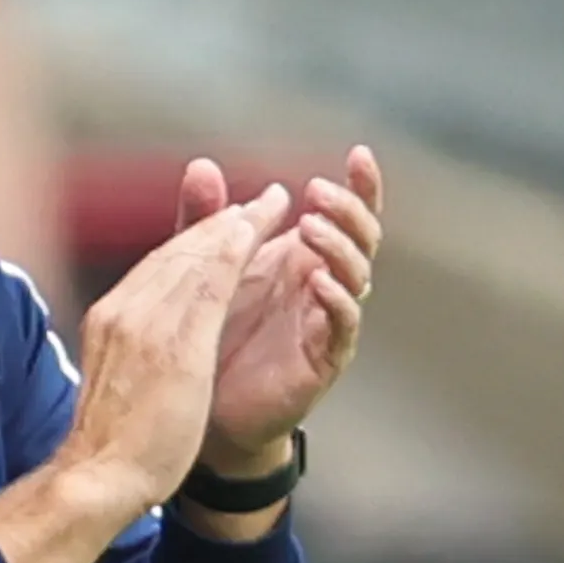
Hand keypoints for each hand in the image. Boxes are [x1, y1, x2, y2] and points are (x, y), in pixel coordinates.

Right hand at [55, 184, 300, 513]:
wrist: (97, 477)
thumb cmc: (112, 447)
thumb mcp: (121, 387)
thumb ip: (138, 355)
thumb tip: (149, 353)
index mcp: (110, 321)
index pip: (157, 268)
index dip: (195, 242)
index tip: (225, 227)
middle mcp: (123, 310)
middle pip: (176, 252)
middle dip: (219, 223)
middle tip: (257, 203)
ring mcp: (143, 321)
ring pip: (194, 256)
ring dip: (233, 226)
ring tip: (268, 207)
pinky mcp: (171, 340)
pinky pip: (208, 279)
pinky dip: (234, 249)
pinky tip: (259, 233)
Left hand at [184, 148, 382, 475]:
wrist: (205, 409)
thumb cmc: (214, 335)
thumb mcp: (207, 269)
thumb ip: (209, 220)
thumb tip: (201, 163)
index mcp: (303, 256)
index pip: (346, 214)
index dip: (361, 185)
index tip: (359, 153)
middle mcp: (324, 283)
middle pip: (362, 237)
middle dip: (347, 210)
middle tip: (317, 193)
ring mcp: (327, 320)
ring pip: (356, 276)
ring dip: (339, 248)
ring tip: (310, 228)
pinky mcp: (324, 359)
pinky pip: (342, 325)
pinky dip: (336, 301)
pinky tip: (320, 282)